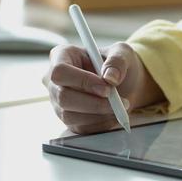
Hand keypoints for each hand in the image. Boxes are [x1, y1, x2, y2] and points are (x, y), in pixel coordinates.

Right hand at [44, 41, 160, 133]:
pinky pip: (80, 127)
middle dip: (92, 102)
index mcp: (62, 56)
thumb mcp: (123, 53)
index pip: (60, 71)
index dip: (82, 81)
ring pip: (69, 115)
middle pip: (62, 96)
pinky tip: (113, 114)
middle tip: (118, 101)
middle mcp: (55, 81)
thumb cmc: (118, 64)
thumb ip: (118, 61)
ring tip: (120, 106)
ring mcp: (59, 102)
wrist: (126, 83)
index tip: (106, 87)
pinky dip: (100, 123)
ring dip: (98, 114)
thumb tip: (110, 78)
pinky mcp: (69, 120)